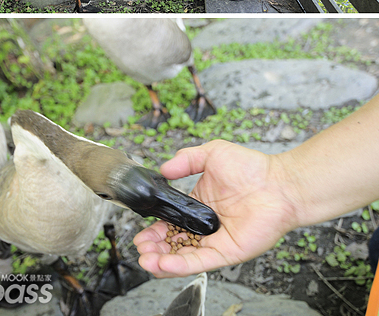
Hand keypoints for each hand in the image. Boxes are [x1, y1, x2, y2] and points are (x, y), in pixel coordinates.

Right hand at [133, 140, 295, 277]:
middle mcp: (207, 225)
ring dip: (163, 260)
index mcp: (200, 205)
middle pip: (175, 242)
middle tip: (140, 248)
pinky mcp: (227, 252)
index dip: (155, 229)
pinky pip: (201, 261)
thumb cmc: (251, 168)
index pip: (172, 222)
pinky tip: (164, 264)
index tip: (140, 233)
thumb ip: (186, 159)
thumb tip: (163, 169)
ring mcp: (216, 240)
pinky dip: (181, 265)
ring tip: (146, 260)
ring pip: (184, 256)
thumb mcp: (212, 154)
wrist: (278, 183)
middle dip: (155, 248)